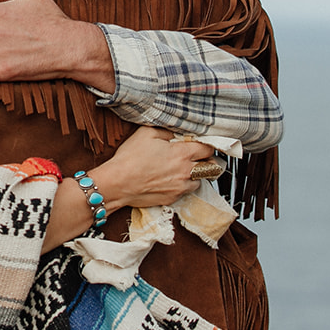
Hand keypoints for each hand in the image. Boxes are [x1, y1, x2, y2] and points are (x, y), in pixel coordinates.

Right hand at [90, 126, 213, 209]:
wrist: (118, 183)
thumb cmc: (130, 158)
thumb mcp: (146, 133)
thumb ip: (165, 131)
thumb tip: (174, 134)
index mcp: (181, 154)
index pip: (207, 149)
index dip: (207, 145)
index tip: (202, 144)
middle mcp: (185, 172)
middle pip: (211, 167)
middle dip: (208, 161)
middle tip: (202, 158)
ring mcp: (180, 187)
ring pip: (200, 181)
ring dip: (196, 175)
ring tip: (186, 170)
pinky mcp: (172, 199)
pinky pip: (185, 191)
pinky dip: (183, 185)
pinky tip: (172, 180)